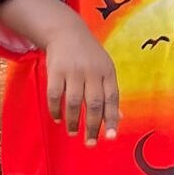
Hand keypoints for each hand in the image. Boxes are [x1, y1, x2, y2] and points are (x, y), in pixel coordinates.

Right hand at [42, 23, 118, 143]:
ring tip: (72, 132)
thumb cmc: (89, 55)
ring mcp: (73, 71)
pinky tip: (58, 118)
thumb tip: (118, 118)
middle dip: (92, 127)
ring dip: (73, 121)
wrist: (66, 31)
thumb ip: (109, 93)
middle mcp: (92, 71)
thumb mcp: (104, 69)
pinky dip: (56, 110)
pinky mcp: (55, 70)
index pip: (112, 99)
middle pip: (93, 104)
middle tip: (90, 142)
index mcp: (107, 72)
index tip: (110, 137)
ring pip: (74, 102)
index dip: (112, 119)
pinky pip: (55, 95)